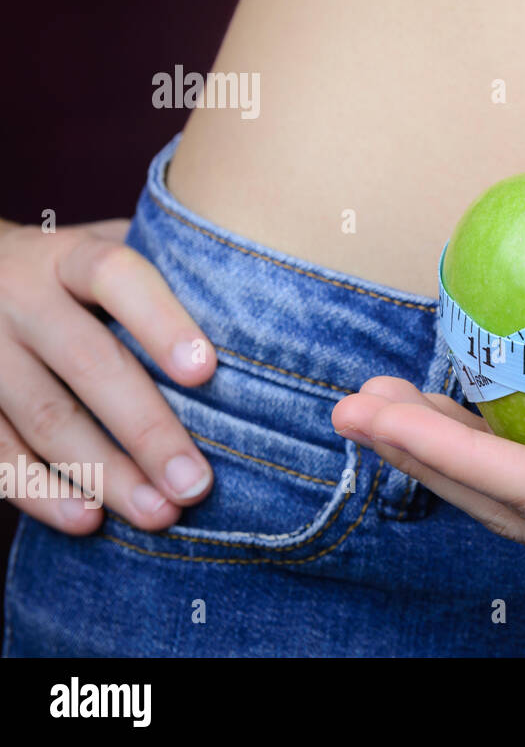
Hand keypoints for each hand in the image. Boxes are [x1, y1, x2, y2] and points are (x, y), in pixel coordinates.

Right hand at [0, 219, 216, 533]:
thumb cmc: (74, 272)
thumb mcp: (110, 248)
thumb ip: (169, 274)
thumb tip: (259, 324)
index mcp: (67, 255)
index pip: (115, 275)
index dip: (160, 321)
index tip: (207, 371)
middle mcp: (18, 295)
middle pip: (86, 362)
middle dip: (146, 428)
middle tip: (197, 483)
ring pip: (42, 415)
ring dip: (103, 472)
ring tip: (158, 513)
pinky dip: (39, 491)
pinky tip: (86, 519)